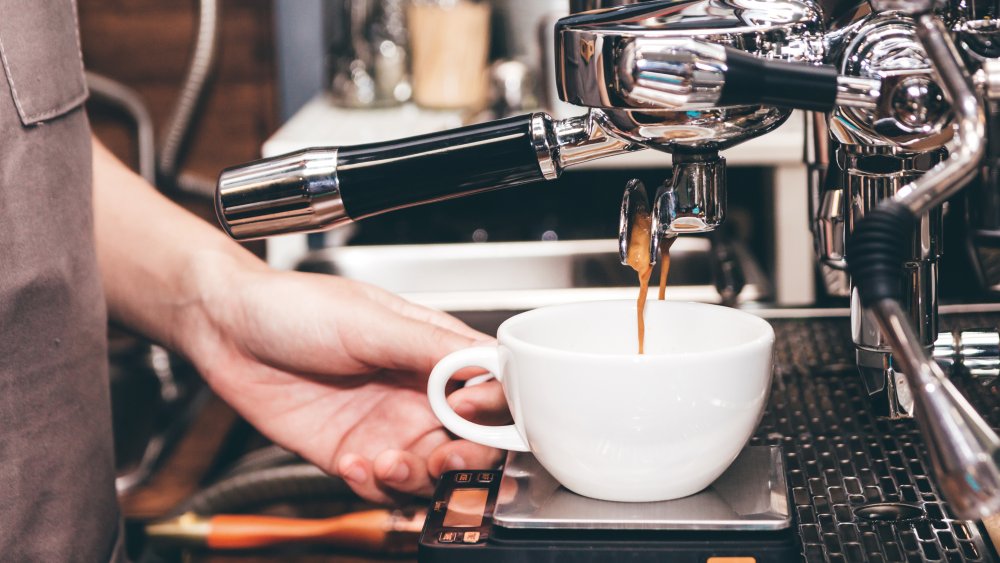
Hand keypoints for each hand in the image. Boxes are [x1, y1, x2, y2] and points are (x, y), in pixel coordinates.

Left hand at [180, 256, 507, 502]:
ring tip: (387, 461)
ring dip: (419, 478)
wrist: (228, 330)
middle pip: (473, 440)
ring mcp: (387, 427)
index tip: (468, 408)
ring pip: (433, 473)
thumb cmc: (295, 308)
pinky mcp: (353, 455)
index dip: (494, 405)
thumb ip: (430, 347)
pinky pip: (383, 487)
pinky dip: (375, 485)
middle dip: (467, 457)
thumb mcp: (369, 321)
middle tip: (443, 457)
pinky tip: (352, 462)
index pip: (492, 385)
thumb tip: (488, 364)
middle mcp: (419, 393)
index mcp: (434, 351)